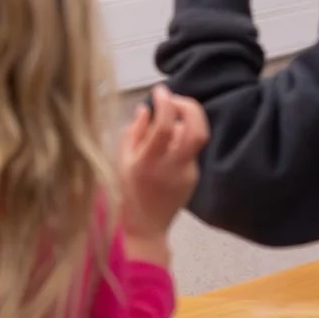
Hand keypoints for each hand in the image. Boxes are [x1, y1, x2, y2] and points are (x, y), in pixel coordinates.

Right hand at [118, 86, 206, 265]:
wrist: (145, 226)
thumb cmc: (128, 191)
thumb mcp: (122, 162)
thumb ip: (134, 133)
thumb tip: (145, 109)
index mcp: (149, 162)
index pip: (166, 126)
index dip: (166, 103)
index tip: (159, 91)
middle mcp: (172, 167)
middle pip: (196, 130)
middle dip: (189, 107)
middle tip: (174, 99)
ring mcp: (187, 173)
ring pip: (196, 138)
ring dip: (186, 121)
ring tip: (169, 120)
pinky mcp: (195, 177)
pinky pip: (191, 150)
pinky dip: (182, 139)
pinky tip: (169, 143)